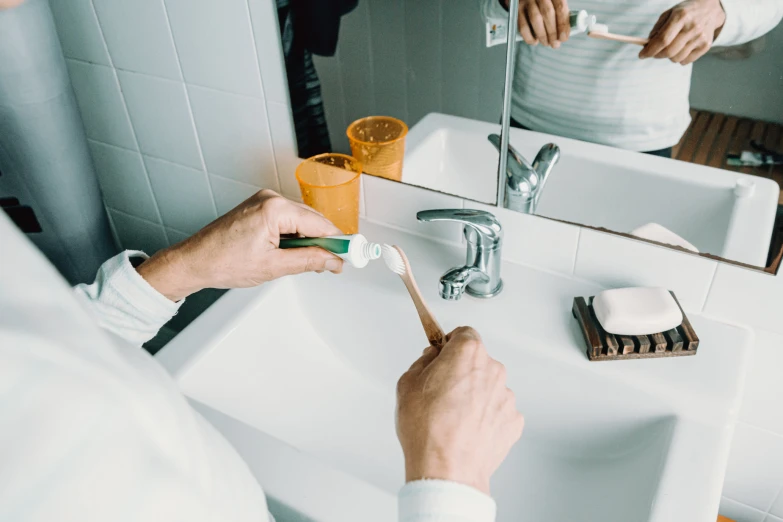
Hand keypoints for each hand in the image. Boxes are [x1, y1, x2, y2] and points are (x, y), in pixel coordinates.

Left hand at [137, 189, 342, 300]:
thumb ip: (308, 261)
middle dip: (324, 243)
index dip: (338, 242)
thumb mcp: (273, 267)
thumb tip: (332, 260)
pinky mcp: (258, 208)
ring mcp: (263, 201)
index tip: (353, 254)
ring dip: (309, 241)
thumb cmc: (222, 262)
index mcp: (274, 209)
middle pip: (312, 220)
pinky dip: (295, 236)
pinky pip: (287, 220)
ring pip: (301, 221)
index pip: (319, 224)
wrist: (194, 261)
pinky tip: (293, 253)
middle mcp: (270, 199)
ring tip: (308, 263)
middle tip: (334, 265)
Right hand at [396, 327, 523, 494]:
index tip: (442, 354)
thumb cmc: (427, 429)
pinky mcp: (512, 420)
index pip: (464, 333)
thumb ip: (423, 362)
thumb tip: (432, 358)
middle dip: (461, 371)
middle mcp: (492, 370)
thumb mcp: (407, 383)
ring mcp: (505, 396)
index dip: (450, 344)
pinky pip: (497, 411)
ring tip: (453, 418)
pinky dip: (485, 417)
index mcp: (468, 353)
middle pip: (477, 361)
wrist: (447, 469)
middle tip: (441, 392)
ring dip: (475, 395)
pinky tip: (467, 430)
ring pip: (488, 387)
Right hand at [502, 0, 569, 47]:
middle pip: (548, 13)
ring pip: (535, 19)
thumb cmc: (541, 3)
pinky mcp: (516, 9)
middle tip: (555, 44)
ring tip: (546, 43)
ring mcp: (526, 1)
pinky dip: (529, 36)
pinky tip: (534, 41)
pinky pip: (522, 25)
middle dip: (552, 32)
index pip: (560, 7)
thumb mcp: (552, 4)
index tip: (563, 37)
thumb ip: (558, 14)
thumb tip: (563, 34)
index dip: (563, 24)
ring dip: (542, 34)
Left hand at [640, 0, 725, 64]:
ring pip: (676, 59)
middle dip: (657, 55)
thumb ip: (657, 29)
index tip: (641, 55)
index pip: (663, 39)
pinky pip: (685, 61)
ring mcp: (700, 37)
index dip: (650, 50)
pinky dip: (679, 58)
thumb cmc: (685, 12)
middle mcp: (692, 27)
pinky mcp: (706, 46)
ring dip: (668, 56)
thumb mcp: (669, 13)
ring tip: (671, 46)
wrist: (710, 9)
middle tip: (653, 53)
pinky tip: (681, 48)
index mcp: (681, 16)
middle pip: (669, 52)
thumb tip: (647, 46)